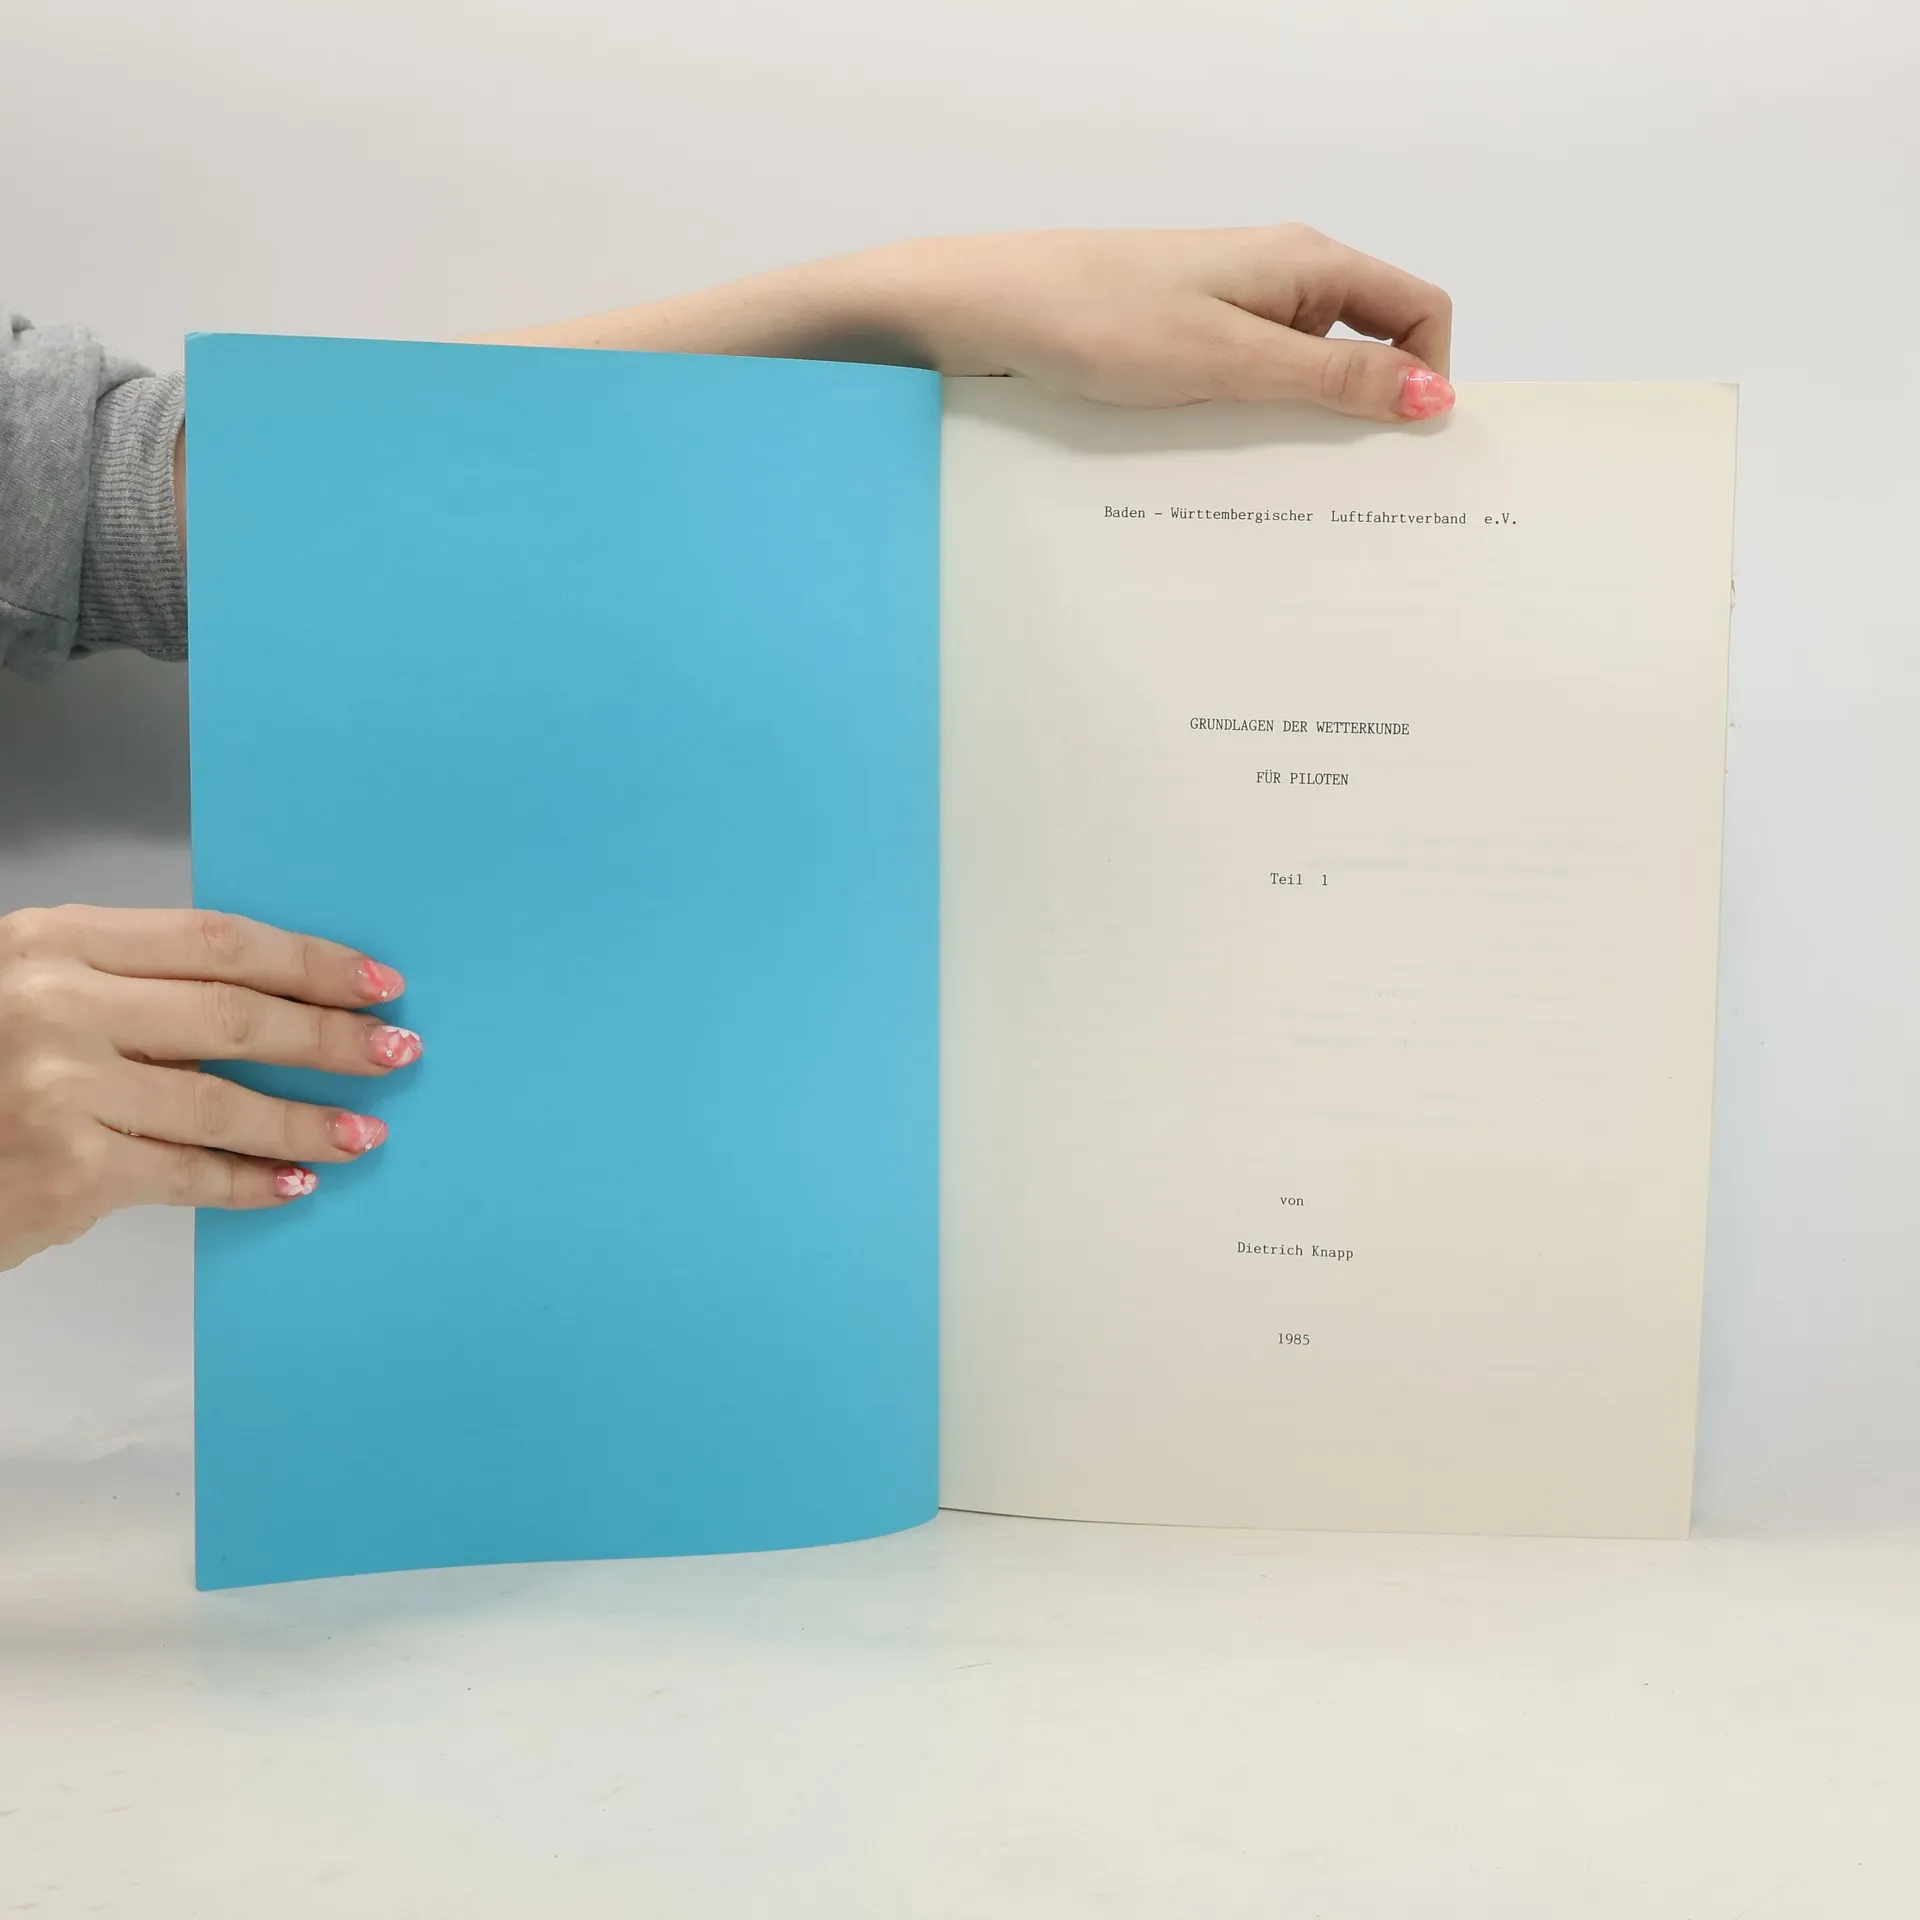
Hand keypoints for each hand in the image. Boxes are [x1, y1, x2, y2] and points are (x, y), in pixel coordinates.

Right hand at [0, 906, 422, 1271]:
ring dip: (308, 1122)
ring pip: (224, 1102)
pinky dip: (252, 1182)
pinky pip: (189, 1174)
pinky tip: (296, 1183)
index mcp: (55, 942)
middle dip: (330, 1037)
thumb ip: (124, 982)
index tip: (375, 982)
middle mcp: (57, 1004)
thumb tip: (266, 998)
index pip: (216, 940)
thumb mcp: (28, 988)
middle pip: (234, 1015)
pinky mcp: (66, 1170)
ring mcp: (60, 1088)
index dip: (309, 962)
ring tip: (365, 1131)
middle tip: (397, 1051)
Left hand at [484, 225, 1453, 423]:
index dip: (1430, 376)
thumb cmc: (1095, 319)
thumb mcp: (1227, 359)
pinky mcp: (1172, 350)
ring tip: (1284, 511)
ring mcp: (1219, 316)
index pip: (1417, 308)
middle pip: (1364, 349)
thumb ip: (1332, 379)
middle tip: (1356, 509)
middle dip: (1368, 423)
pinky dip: (1247, 437)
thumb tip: (1432, 399)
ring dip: (1301, 439)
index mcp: (1303, 263)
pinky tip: (1223, 486)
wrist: (974, 312)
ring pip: (1297, 382)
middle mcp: (1271, 282)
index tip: (1409, 457)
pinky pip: (1239, 396)